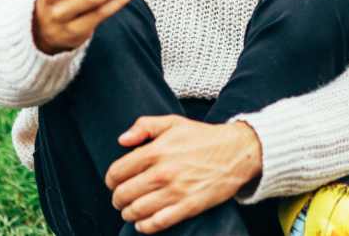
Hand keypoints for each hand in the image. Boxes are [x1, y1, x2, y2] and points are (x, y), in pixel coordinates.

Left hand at [106, 116, 261, 232]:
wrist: (237, 152)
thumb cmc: (203, 137)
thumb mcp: (173, 123)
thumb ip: (144, 126)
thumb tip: (121, 140)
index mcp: (156, 151)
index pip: (117, 172)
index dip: (111, 179)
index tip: (114, 182)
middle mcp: (163, 172)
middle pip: (123, 194)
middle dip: (118, 198)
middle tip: (122, 197)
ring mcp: (176, 191)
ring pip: (136, 211)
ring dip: (128, 213)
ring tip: (131, 210)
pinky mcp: (188, 207)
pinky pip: (157, 223)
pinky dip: (144, 226)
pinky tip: (143, 222)